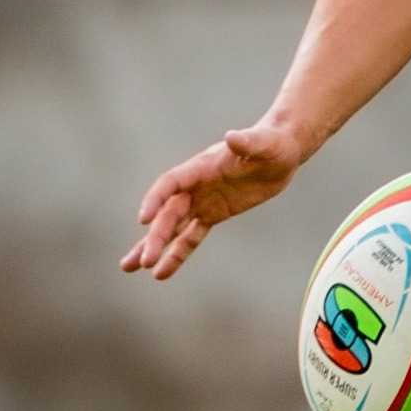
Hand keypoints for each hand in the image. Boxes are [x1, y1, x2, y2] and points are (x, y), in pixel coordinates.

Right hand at [120, 120, 306, 280]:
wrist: (281, 153)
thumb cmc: (272, 143)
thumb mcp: (263, 143)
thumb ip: (248, 142)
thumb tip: (232, 137)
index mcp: (201, 167)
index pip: (171, 183)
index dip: (156, 199)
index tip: (144, 219)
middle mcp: (195, 186)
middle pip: (169, 213)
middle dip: (156, 237)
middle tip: (142, 261)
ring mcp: (202, 201)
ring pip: (172, 228)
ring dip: (153, 247)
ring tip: (130, 267)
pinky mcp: (213, 214)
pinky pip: (191, 237)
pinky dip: (177, 255)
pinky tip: (161, 273)